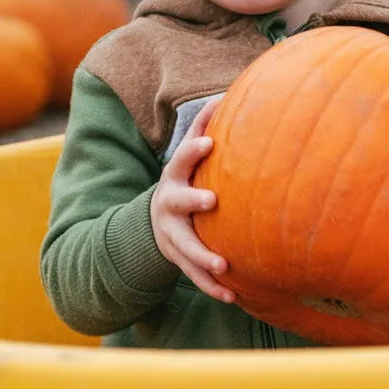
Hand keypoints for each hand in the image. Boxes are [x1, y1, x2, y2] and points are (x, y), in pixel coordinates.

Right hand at [151, 98, 234, 303]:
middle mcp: (169, 206)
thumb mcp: (187, 158)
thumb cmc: (184, 181)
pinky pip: (194, 275)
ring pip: (184, 246)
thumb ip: (203, 128)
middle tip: (211, 202)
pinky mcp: (179, 259)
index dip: (193, 151)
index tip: (210, 143)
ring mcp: (171, 235)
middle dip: (192, 201)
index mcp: (174, 177)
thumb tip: (226, 92)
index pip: (181, 160)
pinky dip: (212, 287)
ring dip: (202, 257)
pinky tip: (233, 296)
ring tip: (223, 266)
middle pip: (177, 202)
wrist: (155, 221)